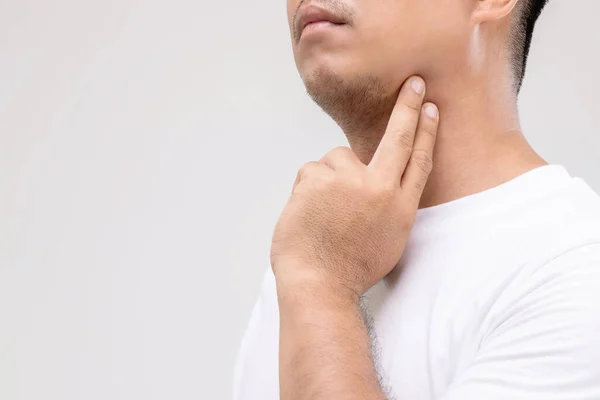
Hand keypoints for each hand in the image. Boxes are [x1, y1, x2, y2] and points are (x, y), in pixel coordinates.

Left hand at [270, 76, 438, 299]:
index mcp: (400, 206)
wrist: (318, 284)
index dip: (426, 132)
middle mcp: (379, 188)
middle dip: (408, 108)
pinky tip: (308, 213)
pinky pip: (311, 171)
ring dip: (329, 178)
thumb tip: (377, 178)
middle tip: (413, 85)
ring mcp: (348, 181)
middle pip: (397, 139)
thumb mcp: (387, 239)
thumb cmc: (349, 268)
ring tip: (323, 212)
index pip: (419, 160)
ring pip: (336, 158)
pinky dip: (308, 188)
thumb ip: (387, 204)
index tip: (430, 108)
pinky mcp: (317, 178)